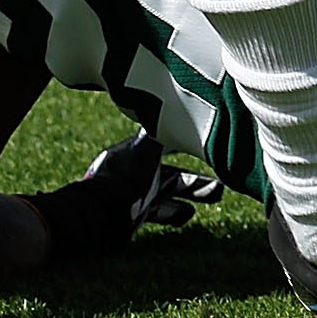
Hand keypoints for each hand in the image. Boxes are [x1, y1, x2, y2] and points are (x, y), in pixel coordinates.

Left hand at [17, 133, 222, 263]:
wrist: (96, 216)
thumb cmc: (122, 180)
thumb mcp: (146, 150)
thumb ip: (161, 130)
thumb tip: (174, 101)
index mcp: (135, 151)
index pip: (163, 138)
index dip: (183, 136)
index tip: (205, 134)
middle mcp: (135, 170)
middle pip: (170, 169)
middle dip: (195, 171)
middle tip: (220, 174)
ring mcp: (135, 194)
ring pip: (169, 190)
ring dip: (192, 192)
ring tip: (217, 192)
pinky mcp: (134, 214)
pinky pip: (159, 210)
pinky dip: (175, 211)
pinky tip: (188, 215)